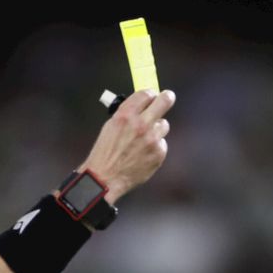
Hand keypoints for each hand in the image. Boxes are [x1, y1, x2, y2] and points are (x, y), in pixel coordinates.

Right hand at [79, 89, 174, 203]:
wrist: (105, 178)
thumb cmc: (105, 153)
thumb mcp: (111, 126)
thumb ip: (127, 113)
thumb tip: (142, 105)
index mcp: (126, 115)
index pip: (146, 93)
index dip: (150, 94)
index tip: (152, 96)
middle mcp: (141, 124)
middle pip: (164, 101)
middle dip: (166, 98)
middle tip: (167, 98)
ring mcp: (152, 140)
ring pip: (163, 125)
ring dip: (156, 129)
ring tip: (144, 139)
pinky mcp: (158, 153)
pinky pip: (162, 143)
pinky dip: (155, 146)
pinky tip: (143, 154)